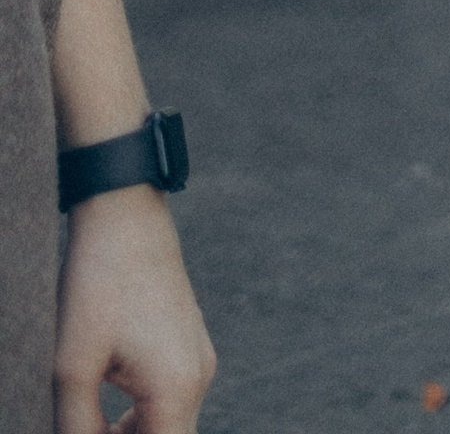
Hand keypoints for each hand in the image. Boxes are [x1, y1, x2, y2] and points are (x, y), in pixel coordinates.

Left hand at [54, 188, 215, 433]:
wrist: (125, 213)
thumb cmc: (98, 285)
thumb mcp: (73, 367)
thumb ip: (77, 427)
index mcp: (176, 387)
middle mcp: (199, 376)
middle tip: (85, 429)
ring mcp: (199, 357)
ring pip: (169, 423)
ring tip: (89, 422)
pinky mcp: (190, 342)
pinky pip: (171, 396)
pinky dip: (142, 412)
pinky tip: (107, 400)